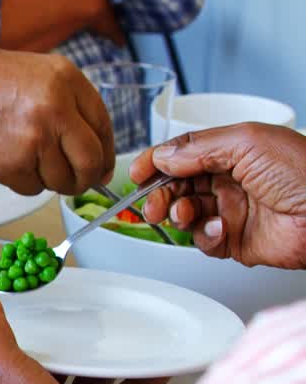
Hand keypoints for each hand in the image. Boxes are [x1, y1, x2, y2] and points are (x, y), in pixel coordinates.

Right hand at [0, 49, 114, 195]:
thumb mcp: (44, 72)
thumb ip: (76, 105)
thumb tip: (100, 156)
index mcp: (68, 83)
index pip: (104, 130)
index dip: (106, 154)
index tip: (101, 166)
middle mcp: (56, 111)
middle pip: (90, 164)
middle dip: (87, 178)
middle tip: (77, 179)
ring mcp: (33, 141)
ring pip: (62, 182)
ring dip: (53, 179)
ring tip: (33, 160)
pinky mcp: (10, 166)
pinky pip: (33, 189)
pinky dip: (27, 182)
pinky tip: (12, 160)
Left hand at [0, 274, 166, 383]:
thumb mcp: (3, 366)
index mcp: (18, 382)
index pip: (22, 342)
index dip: (30, 317)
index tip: (43, 287)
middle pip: (64, 356)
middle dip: (76, 332)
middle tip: (93, 300)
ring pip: (100, 371)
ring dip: (113, 348)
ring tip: (128, 317)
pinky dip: (149, 372)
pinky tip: (161, 351)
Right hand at [130, 123, 305, 269]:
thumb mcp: (248, 143)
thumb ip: (199, 148)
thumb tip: (163, 155)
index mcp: (233, 151)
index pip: (183, 154)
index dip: (156, 162)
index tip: (135, 173)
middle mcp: (230, 180)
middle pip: (177, 185)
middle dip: (159, 193)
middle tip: (152, 204)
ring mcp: (232, 211)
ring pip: (185, 214)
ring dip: (178, 214)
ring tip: (184, 214)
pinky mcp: (236, 241)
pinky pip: (204, 241)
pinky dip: (204, 236)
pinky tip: (218, 229)